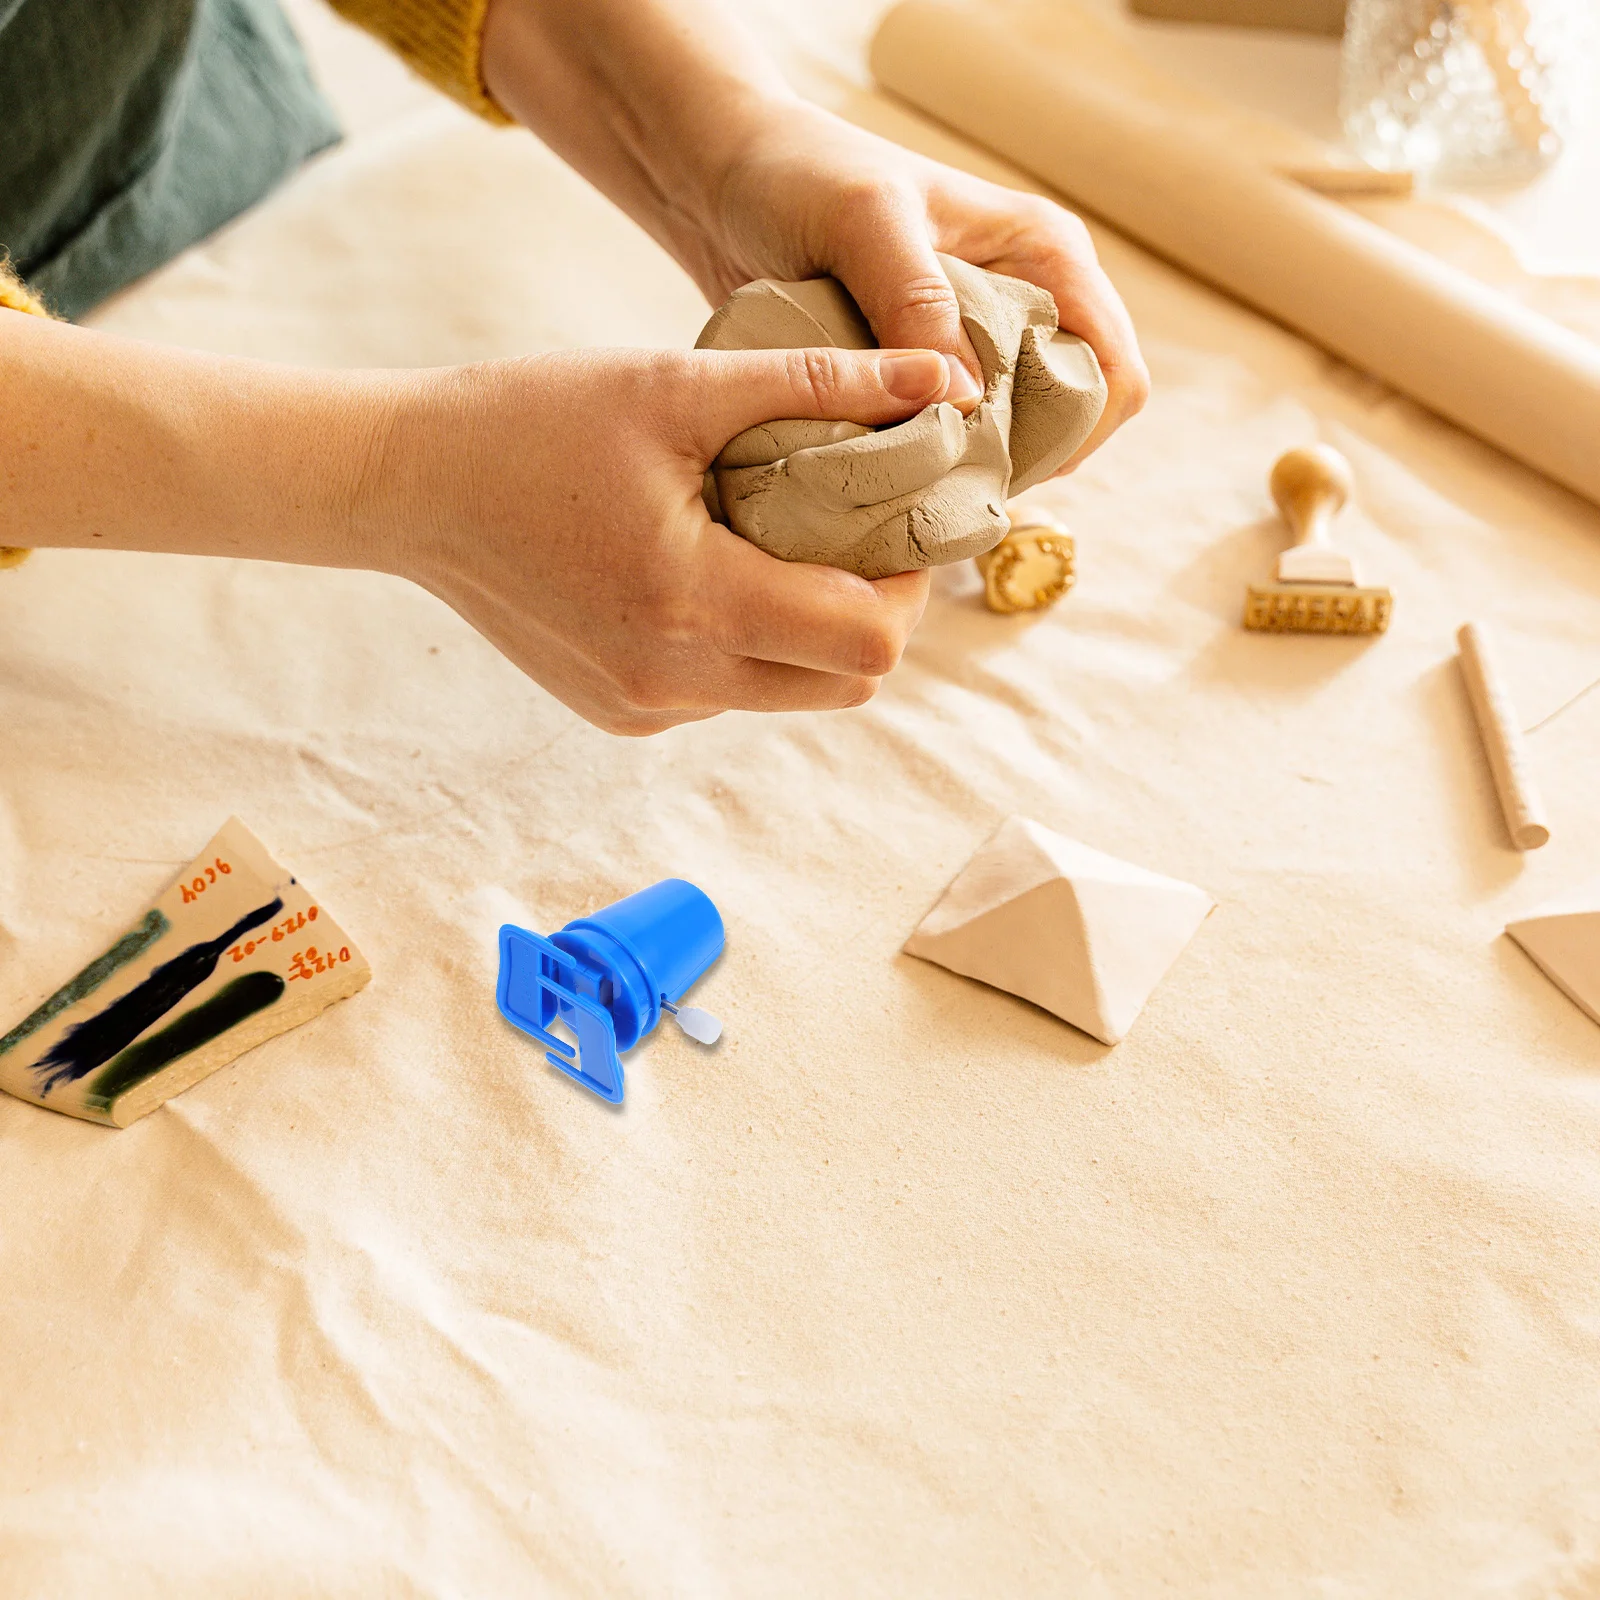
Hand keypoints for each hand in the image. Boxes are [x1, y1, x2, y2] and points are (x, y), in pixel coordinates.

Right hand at [371, 345, 951, 733]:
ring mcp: (644, 707)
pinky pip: (726, 691)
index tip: (901, 515)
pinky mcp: (621, 713)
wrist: (406, 487)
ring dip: (813, 629)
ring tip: (783, 539)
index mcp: (694, 602)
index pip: (869, 640)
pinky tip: (715, 570)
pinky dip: (748, 641)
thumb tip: (945, 380)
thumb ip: (824, 383)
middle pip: (846, 683)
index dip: (910, 584)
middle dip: (875, 612)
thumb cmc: (532, 420)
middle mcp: (674, 680)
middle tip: (858, 529)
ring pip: (789, 692)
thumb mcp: (678, 384)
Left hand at [696, 102, 1148, 469]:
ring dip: (972, 473)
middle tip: (942, 485)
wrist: (725, 177)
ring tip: (909, 485)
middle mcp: (1025, 303)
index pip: (1113, 373)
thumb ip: (916, 302)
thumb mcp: (863, 225)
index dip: (1076, 434)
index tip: (996, 462)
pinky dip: (931, 467)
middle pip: (1071, 424)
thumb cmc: (799, 175)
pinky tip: (885, 477)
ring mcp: (977, 344)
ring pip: (1015, 443)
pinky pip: (956, 443)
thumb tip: (968, 401)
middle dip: (1021, 465)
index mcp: (1044, 257)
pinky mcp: (926, 375)